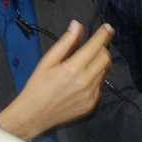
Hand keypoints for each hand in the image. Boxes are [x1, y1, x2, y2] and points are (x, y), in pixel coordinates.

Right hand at [0, 20, 113, 140]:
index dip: (103, 34)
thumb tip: (77, 25)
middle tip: (94, 46)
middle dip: (102, 48)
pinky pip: (100, 85)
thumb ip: (65, 42)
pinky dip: (96, 78)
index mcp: (73, 68)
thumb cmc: (38, 85)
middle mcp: (85, 81)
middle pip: (105, 58)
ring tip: (86, 63)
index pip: (95, 46)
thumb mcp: (47, 61)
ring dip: (99, 63)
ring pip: (104, 71)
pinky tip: (84, 79)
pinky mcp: (91, 104)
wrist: (34, 115)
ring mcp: (90, 95)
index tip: (107, 27)